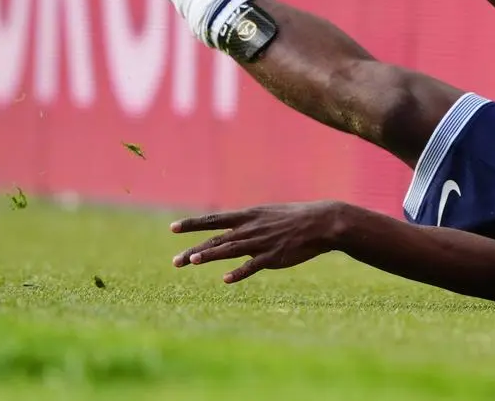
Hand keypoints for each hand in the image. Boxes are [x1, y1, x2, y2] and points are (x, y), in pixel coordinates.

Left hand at [170, 201, 346, 283]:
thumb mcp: (268, 214)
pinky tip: (225, 280)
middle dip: (194, 250)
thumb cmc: (294, 218)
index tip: (173, 228)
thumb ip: (249, 224)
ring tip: (192, 261)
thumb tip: (233, 229)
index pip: (214, 219)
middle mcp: (250, 228)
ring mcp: (261, 242)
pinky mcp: (273, 256)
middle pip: (217, 240)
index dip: (193, 224)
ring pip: (230, 249)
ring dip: (210, 255)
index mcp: (248, 215)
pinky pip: (253, 265)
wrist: (321, 222)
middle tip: (174, 262)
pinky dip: (239, 272)